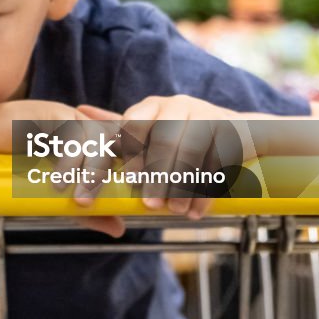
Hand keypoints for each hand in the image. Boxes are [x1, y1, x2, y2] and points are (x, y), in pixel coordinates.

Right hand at [0, 100, 127, 237]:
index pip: (126, 150)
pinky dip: (70, 160)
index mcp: (95, 143)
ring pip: (98, 139)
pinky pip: (73, 133)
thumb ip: (88, 211)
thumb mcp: (59, 194)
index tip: (127, 193)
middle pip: (117, 144)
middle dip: (110, 177)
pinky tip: (59, 181)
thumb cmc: (20, 167)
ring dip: (91, 172)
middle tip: (92, 205)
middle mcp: (88, 127)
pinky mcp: (57, 112)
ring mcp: (73, 118)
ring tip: (78, 200)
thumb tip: (118, 228)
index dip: (133, 167)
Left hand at [77, 96, 255, 220]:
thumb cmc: (183, 134)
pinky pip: (216, 163)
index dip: (128, 154)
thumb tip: (79, 110)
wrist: (239, 132)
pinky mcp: (230, 132)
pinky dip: (205, 192)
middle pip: (163, 140)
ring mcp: (206, 116)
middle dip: (155, 176)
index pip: (133, 125)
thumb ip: (120, 125)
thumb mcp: (151, 127)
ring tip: (173, 211)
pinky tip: (195, 212)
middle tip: (148, 204)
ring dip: (180, 186)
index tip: (129, 181)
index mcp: (153, 106)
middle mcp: (178, 106)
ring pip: (190, 152)